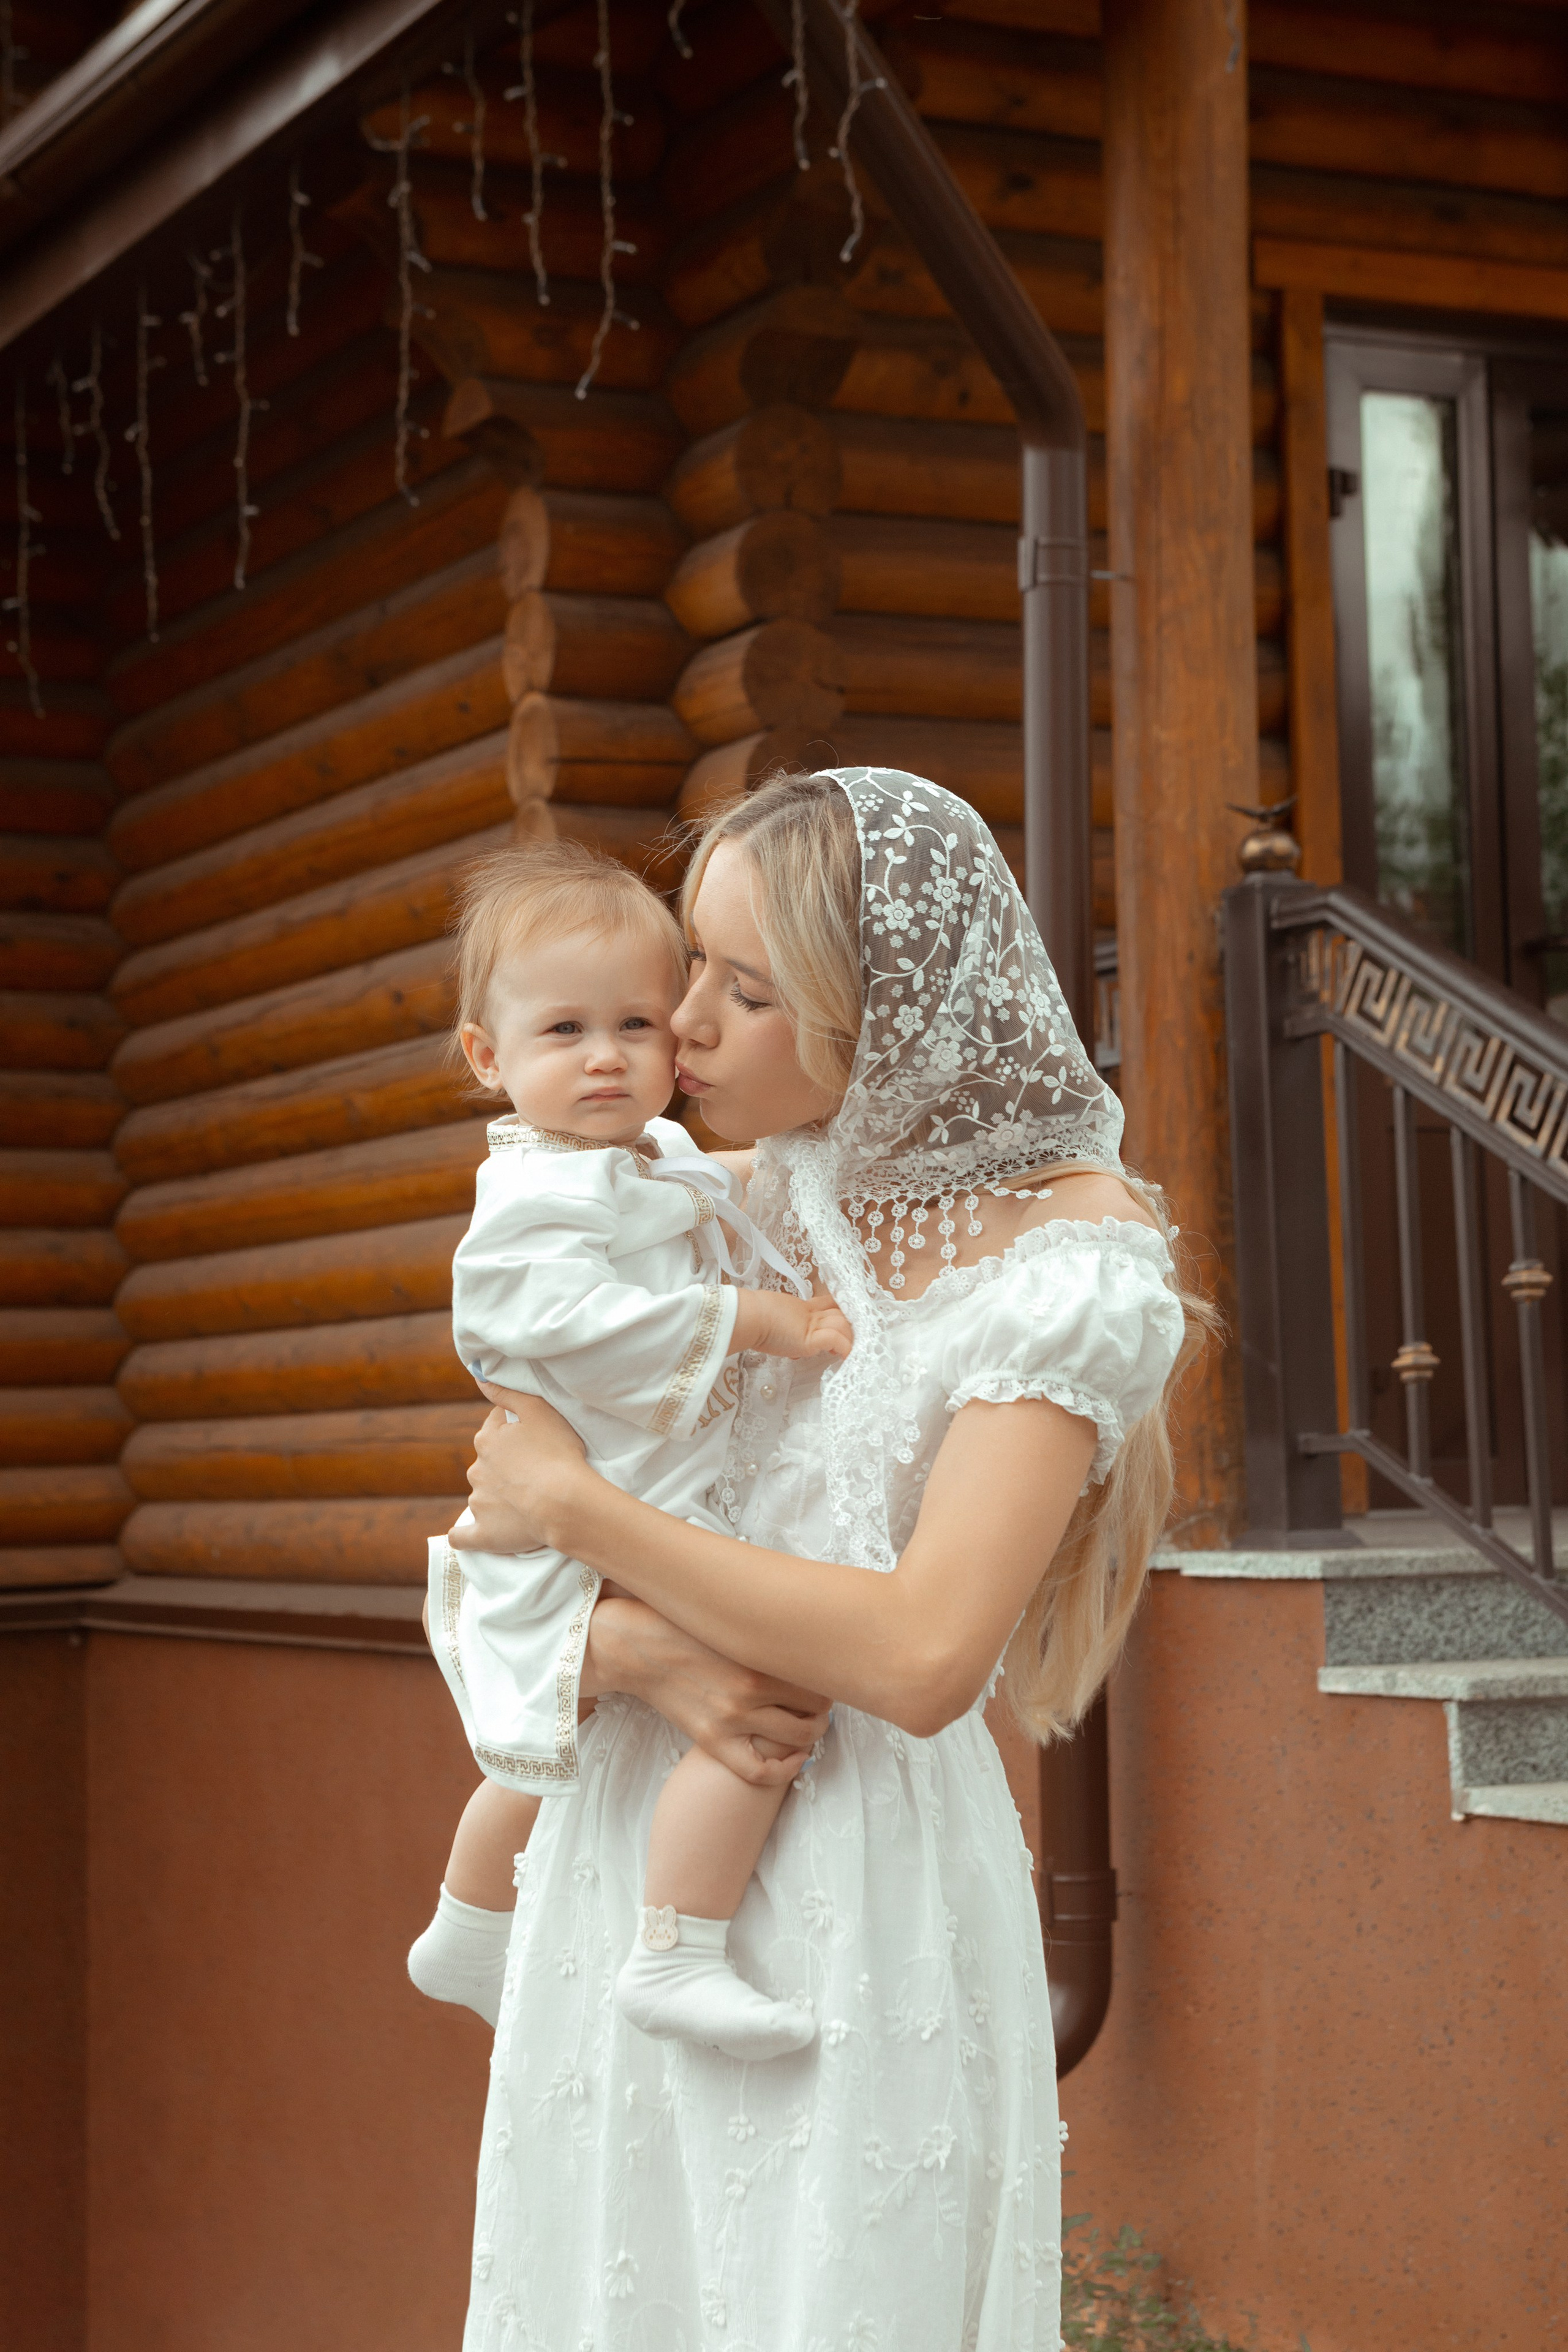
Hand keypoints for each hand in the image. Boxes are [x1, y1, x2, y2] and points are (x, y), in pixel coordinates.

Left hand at [453, 1389, 586, 1552]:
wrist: (563, 1503)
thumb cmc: (558, 1454)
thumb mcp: (539, 1409)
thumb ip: (506, 1392)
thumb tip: (480, 1378)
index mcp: (487, 1440)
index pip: (494, 1429)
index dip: (513, 1434)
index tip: (532, 1442)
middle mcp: (477, 1469)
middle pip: (488, 1463)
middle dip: (505, 1466)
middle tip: (534, 1473)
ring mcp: (479, 1502)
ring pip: (482, 1495)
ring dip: (497, 1496)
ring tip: (526, 1502)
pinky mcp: (484, 1533)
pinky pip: (464, 1536)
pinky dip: (464, 1535)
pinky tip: (466, 1535)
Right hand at [586, 1595, 829, 1785]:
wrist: (635, 1646)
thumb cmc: (684, 1625)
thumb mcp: (731, 1622)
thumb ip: (768, 1634)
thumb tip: (808, 1637)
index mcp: (756, 1656)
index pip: (819, 1678)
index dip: (829, 1680)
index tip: (827, 1676)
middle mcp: (748, 1691)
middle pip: (815, 1710)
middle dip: (825, 1707)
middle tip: (822, 1701)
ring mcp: (730, 1720)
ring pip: (797, 1739)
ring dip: (812, 1733)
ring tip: (811, 1723)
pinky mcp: (712, 1740)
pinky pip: (759, 1771)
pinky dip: (785, 1769)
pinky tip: (794, 1757)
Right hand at [731, 1288, 852, 1362]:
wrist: (747, 1317)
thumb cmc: (752, 1318)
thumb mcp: (772, 1322)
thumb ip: (786, 1331)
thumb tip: (789, 1347)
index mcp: (802, 1308)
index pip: (829, 1305)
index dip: (839, 1313)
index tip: (843, 1323)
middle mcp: (810, 1314)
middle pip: (840, 1314)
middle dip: (849, 1327)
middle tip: (850, 1341)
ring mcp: (812, 1324)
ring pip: (843, 1324)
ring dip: (849, 1338)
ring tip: (847, 1352)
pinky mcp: (811, 1337)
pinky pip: (836, 1339)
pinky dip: (845, 1348)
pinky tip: (845, 1357)